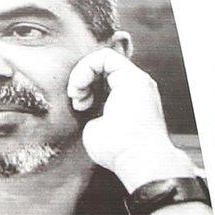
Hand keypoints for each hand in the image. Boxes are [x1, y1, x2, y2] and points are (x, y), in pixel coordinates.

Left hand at [70, 48, 191, 190]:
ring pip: (103, 59)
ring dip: (82, 72)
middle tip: (76, 99)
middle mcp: (133, 88)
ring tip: (77, 93)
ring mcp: (136, 81)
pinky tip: (79, 84)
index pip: (101, 80)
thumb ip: (91, 112)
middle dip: (82, 79)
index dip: (84, 86)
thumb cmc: (117, 152)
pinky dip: (87, 67)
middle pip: (101, 68)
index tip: (78, 105)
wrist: (138, 159)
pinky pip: (106, 56)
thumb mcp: (95, 128)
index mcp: (125, 100)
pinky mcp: (134, 76)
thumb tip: (84, 104)